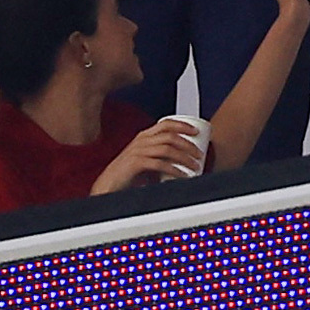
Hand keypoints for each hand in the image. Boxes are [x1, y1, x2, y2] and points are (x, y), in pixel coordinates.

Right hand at [89, 119, 203, 193]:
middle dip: (188, 144)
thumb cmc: (128, 174)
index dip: (183, 125)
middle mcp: (141, 141)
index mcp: (143, 136)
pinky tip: (182, 175)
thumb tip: (184, 157)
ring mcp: (137, 151)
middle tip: (200, 154)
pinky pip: (159, 164)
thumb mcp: (145, 158)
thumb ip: (160, 155)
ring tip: (195, 166)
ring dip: (184, 157)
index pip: (166, 123)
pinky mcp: (135, 164)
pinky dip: (174, 170)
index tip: (197, 131)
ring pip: (167, 149)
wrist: (109, 185)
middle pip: (170, 136)